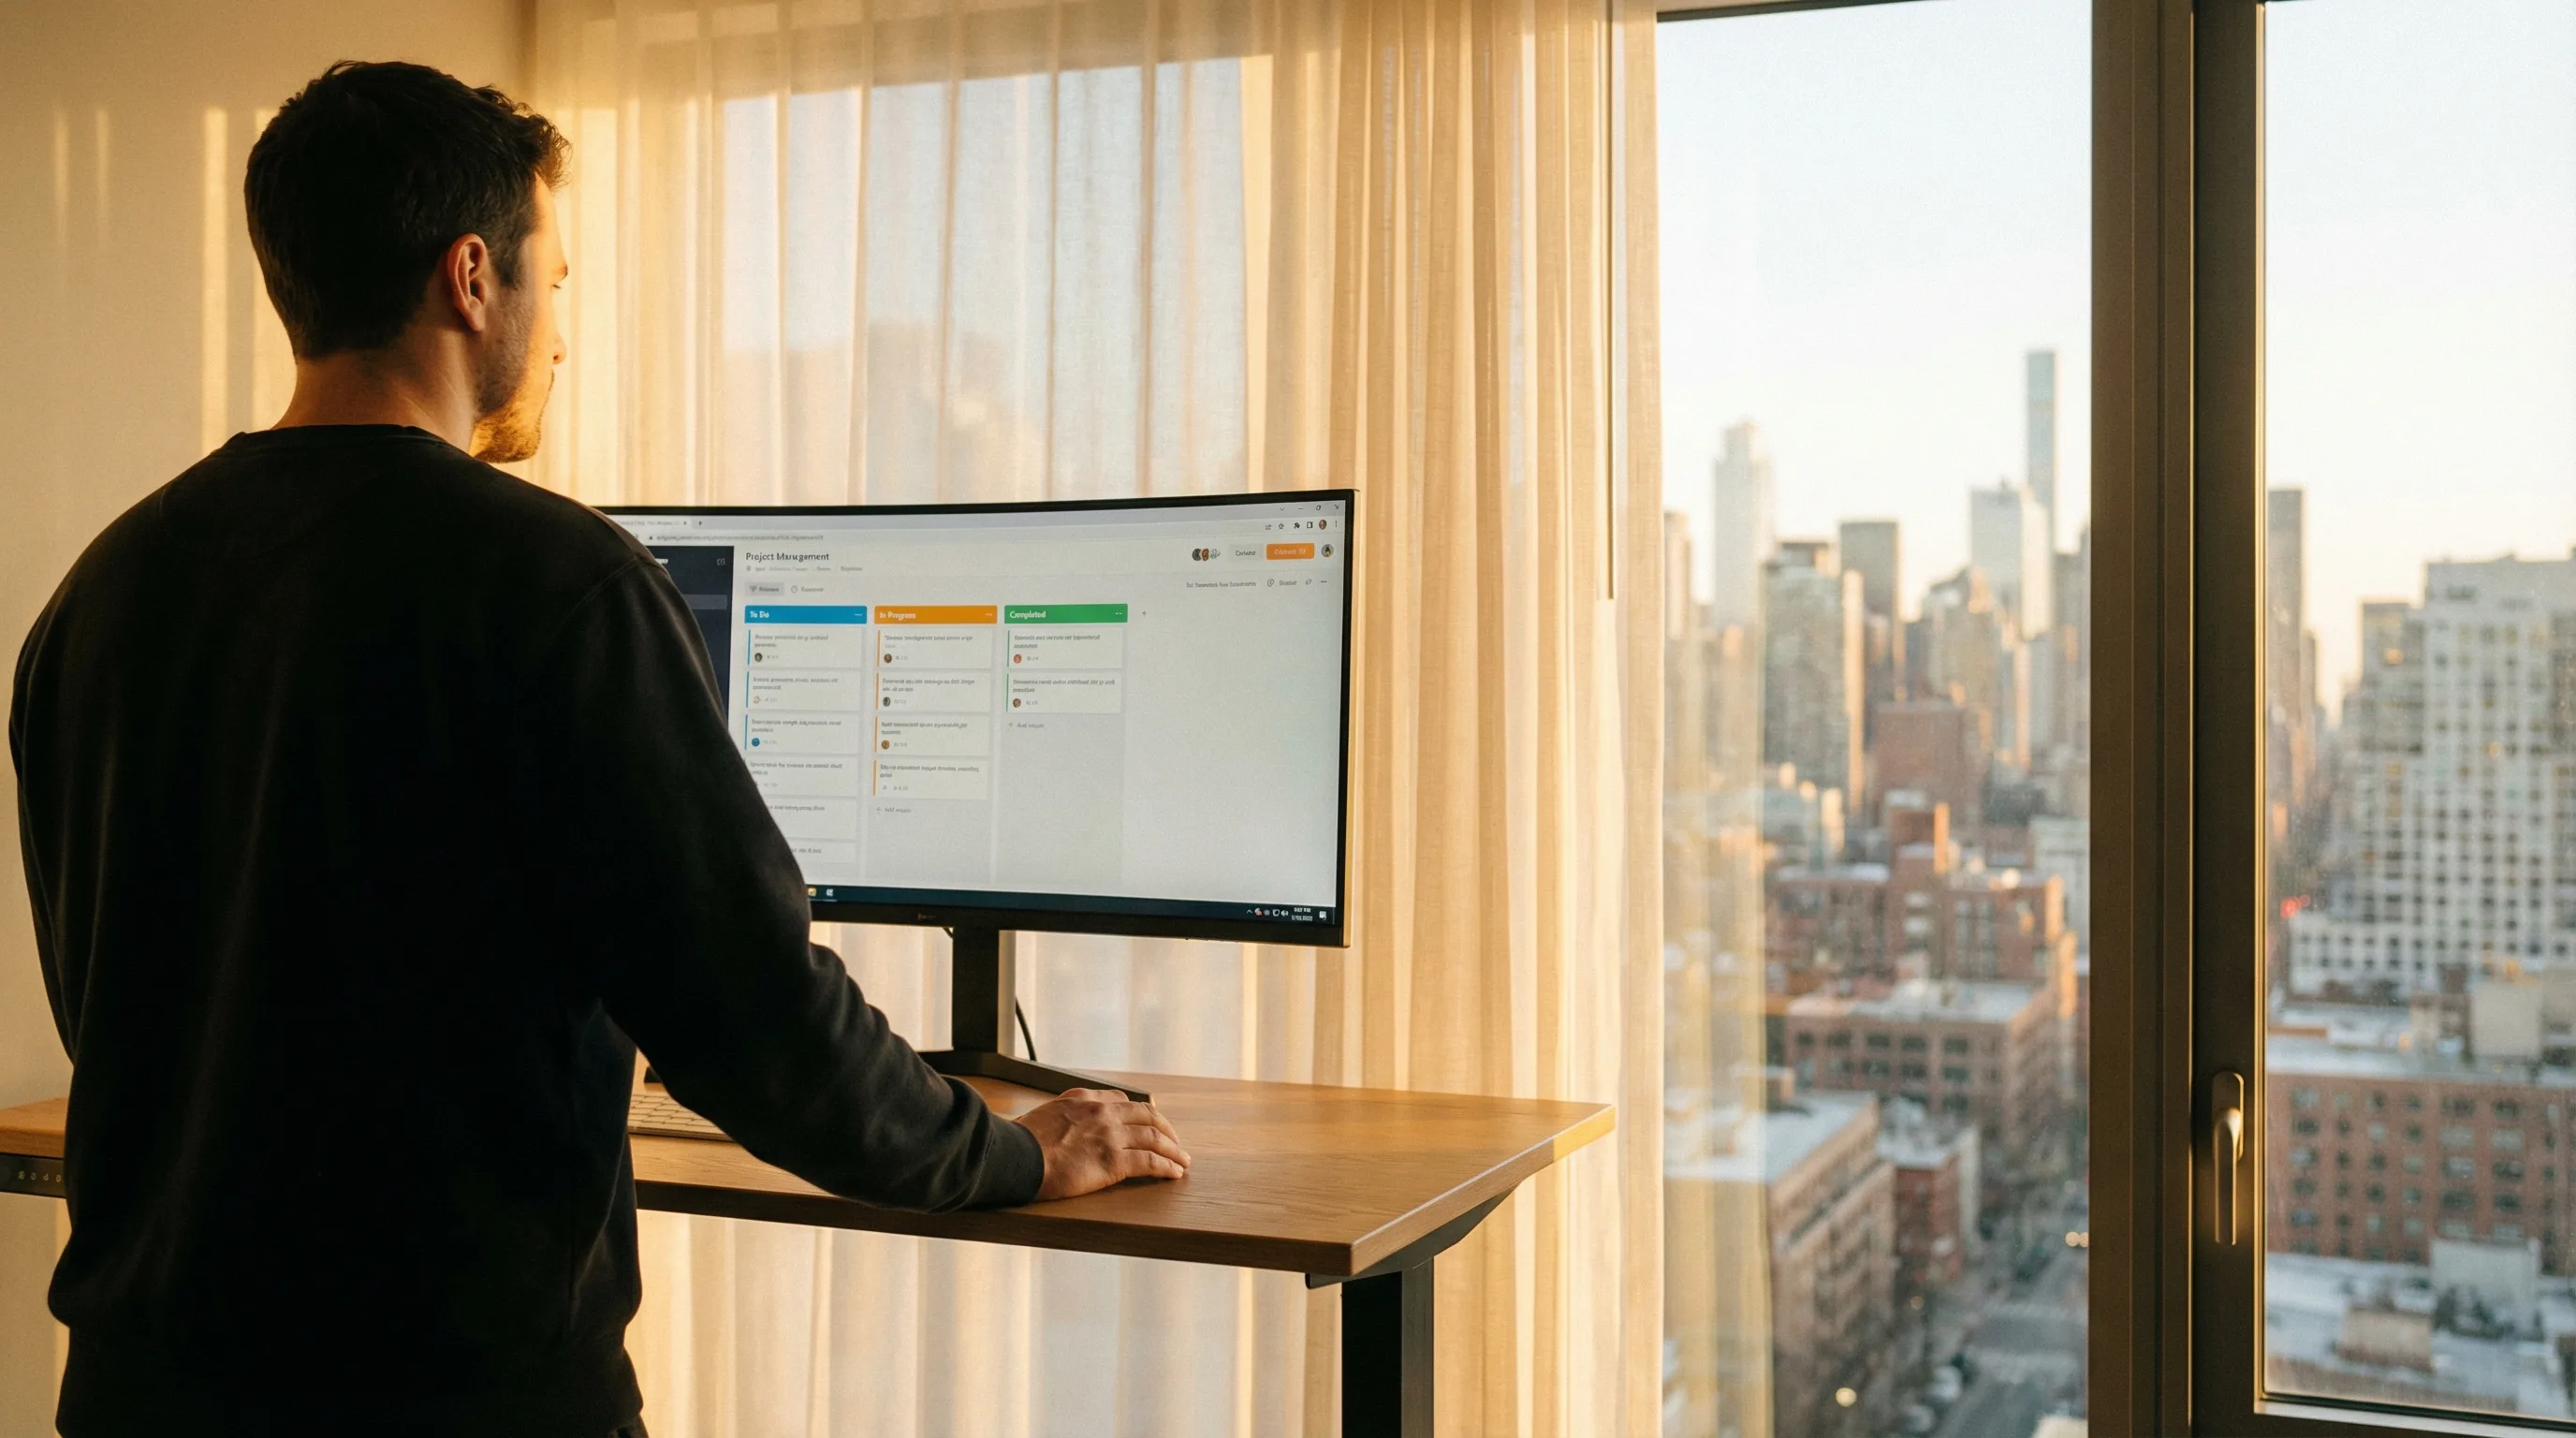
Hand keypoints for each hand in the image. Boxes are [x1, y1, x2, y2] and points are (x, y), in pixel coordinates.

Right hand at [1017, 1088, 1190, 1199]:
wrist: (1014, 1156)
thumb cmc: (1016, 1143)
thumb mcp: (1036, 1119)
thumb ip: (1052, 1121)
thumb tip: (1042, 1130)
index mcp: (1082, 1100)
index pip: (1120, 1100)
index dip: (1140, 1113)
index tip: (1148, 1122)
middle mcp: (1101, 1112)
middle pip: (1146, 1114)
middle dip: (1165, 1128)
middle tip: (1175, 1142)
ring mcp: (1110, 1135)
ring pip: (1155, 1138)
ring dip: (1173, 1150)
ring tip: (1182, 1161)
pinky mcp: (1114, 1161)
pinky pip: (1150, 1162)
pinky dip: (1167, 1167)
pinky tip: (1174, 1173)